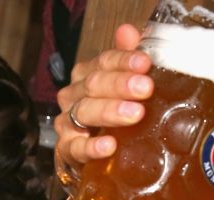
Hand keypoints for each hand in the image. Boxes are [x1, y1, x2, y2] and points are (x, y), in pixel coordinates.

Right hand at [54, 24, 153, 169]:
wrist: (95, 154)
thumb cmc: (114, 115)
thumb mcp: (126, 86)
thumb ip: (127, 59)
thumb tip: (129, 31)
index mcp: (89, 76)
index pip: (104, 62)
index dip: (124, 60)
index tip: (145, 63)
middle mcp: (75, 96)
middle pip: (94, 84)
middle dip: (120, 85)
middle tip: (145, 88)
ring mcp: (69, 123)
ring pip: (84, 112)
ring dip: (110, 111)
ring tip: (135, 114)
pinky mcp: (67, 151)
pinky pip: (75, 148)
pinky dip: (91, 147)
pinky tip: (109, 145)